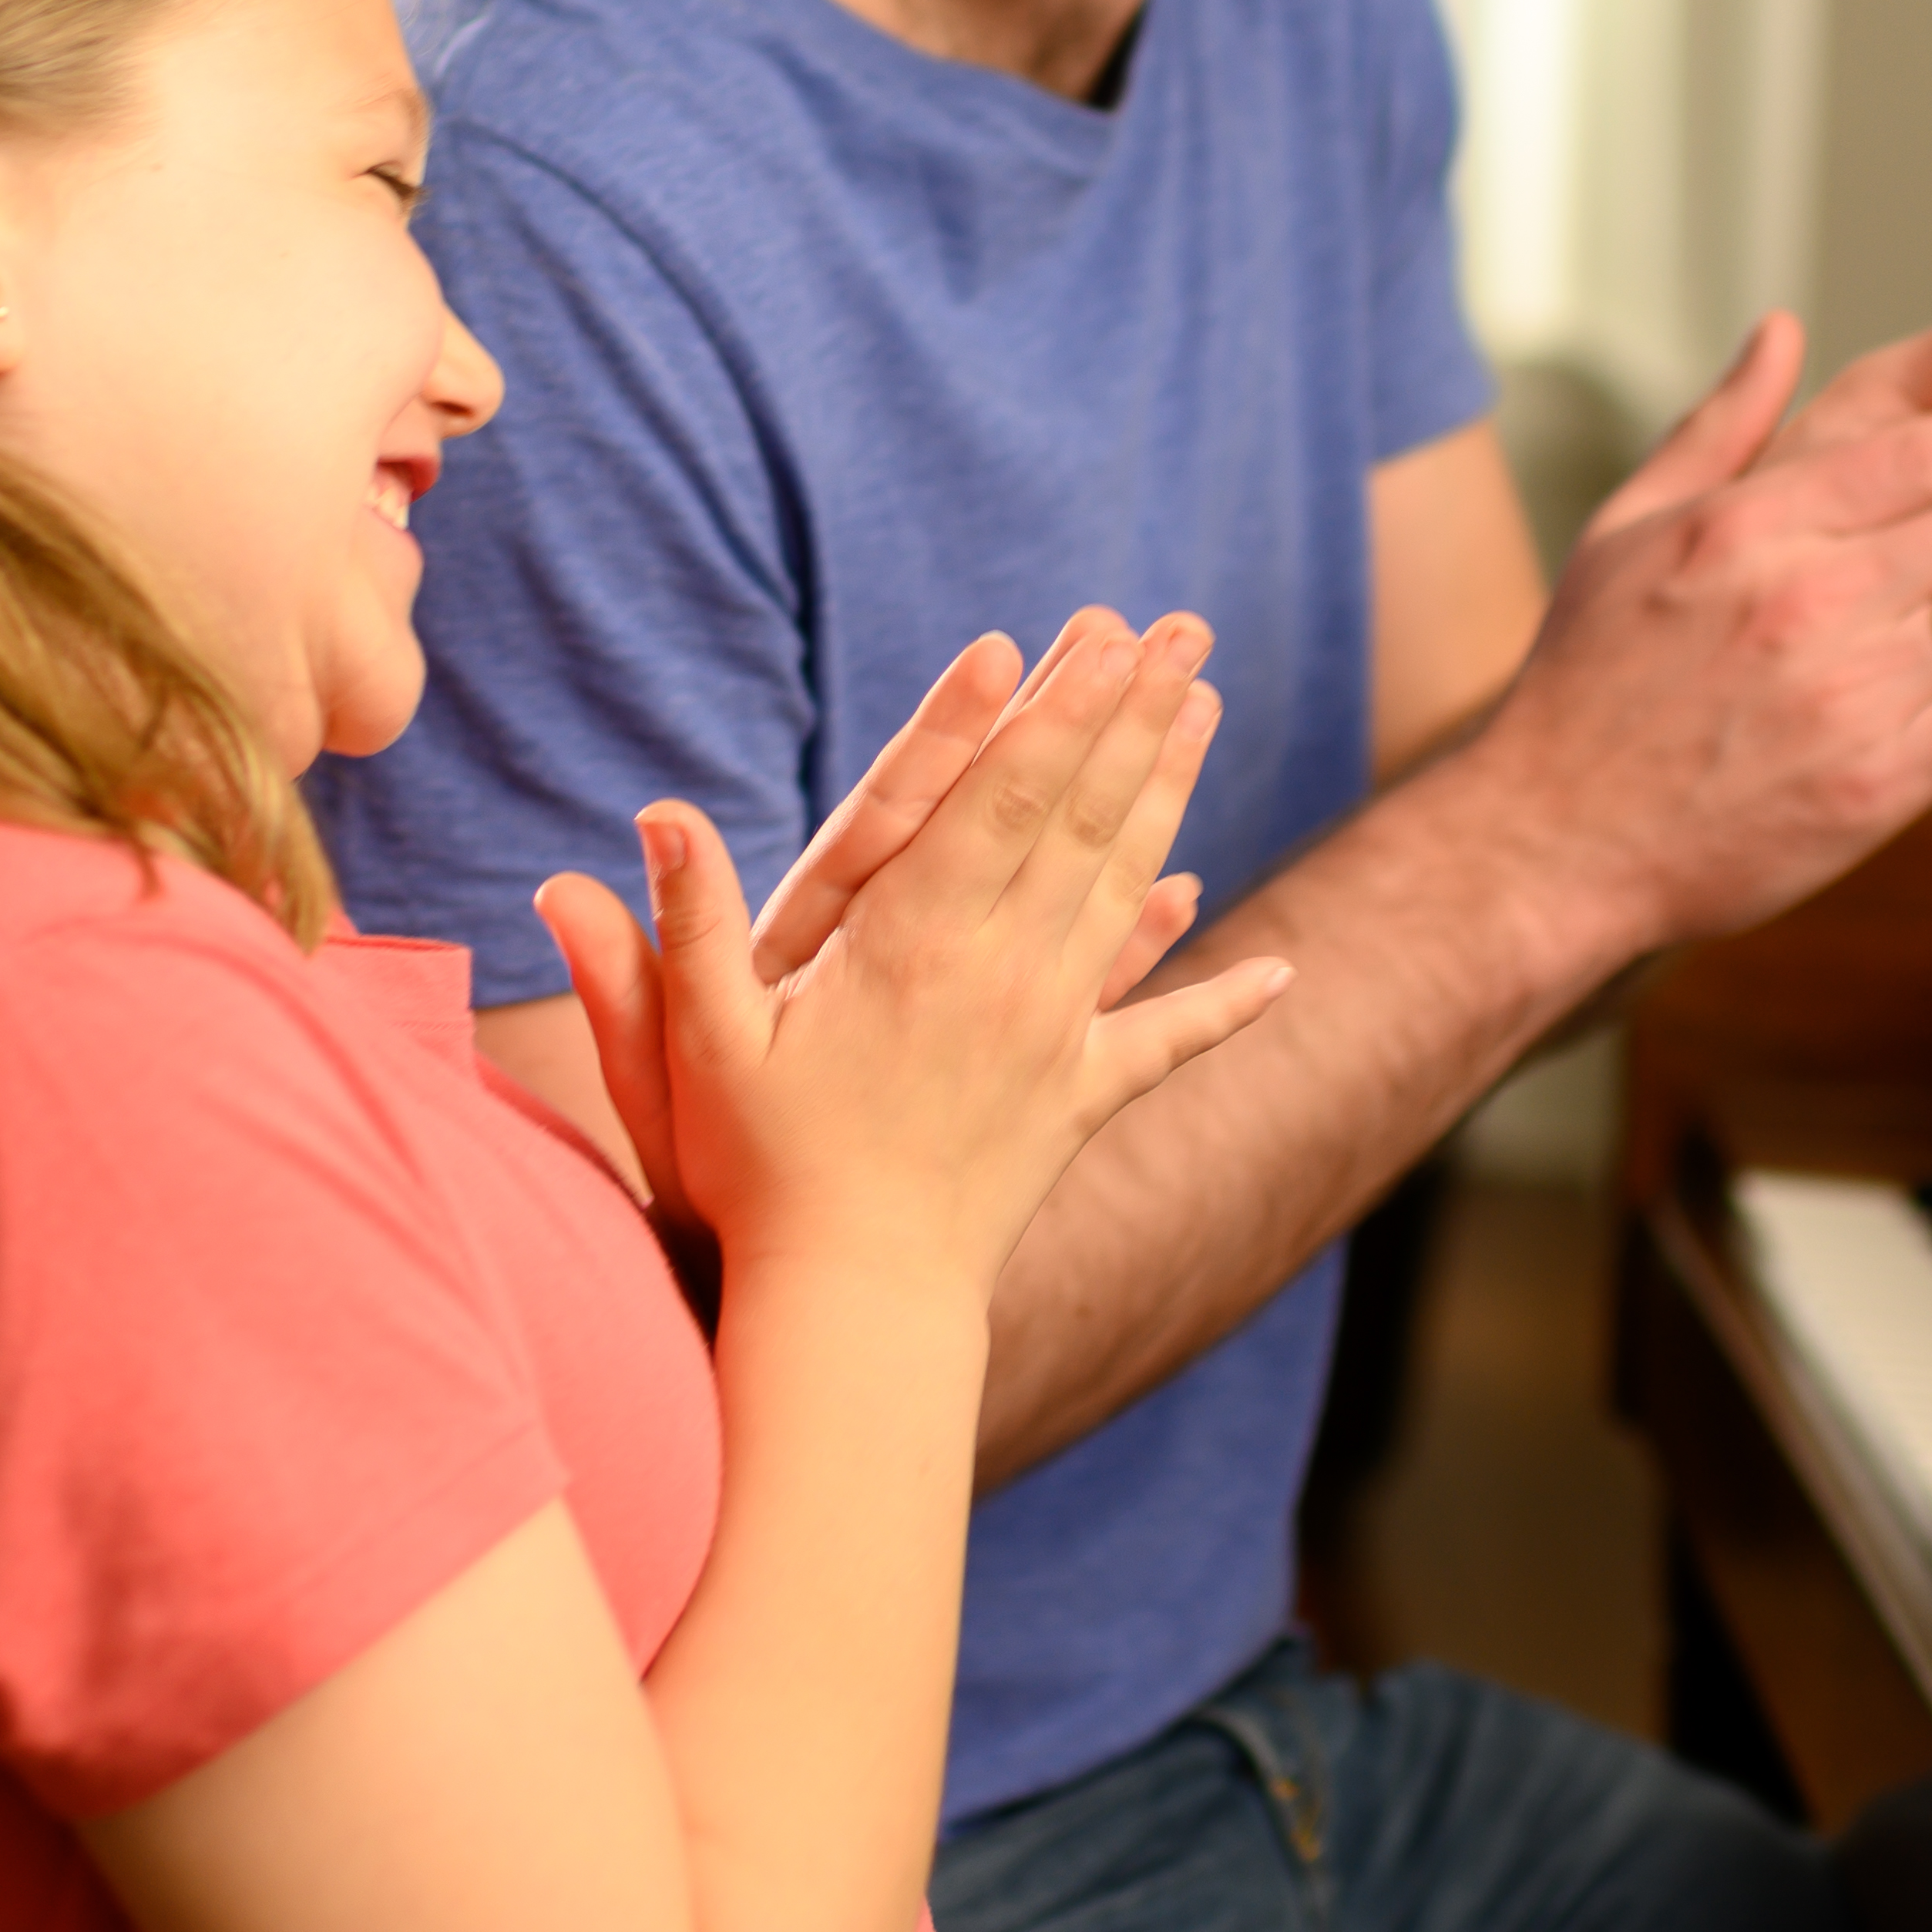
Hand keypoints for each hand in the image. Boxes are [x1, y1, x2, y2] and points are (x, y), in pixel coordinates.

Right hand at [533, 614, 1286, 1299]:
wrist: (855, 1303)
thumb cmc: (761, 1172)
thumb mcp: (701, 1046)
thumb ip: (682, 928)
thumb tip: (652, 815)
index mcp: (913, 945)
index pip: (1001, 799)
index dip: (1056, 709)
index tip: (1101, 634)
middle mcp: (1002, 973)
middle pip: (1081, 818)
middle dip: (1129, 713)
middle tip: (1178, 628)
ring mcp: (1053, 1035)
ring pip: (1129, 888)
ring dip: (1170, 793)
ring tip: (1206, 707)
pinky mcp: (1078, 1101)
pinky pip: (1164, 1039)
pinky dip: (1223, 1002)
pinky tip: (1280, 973)